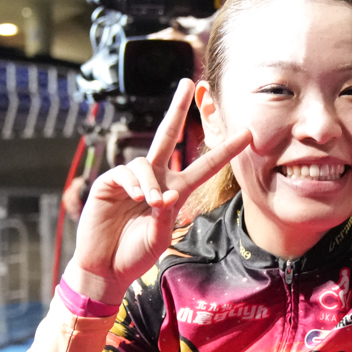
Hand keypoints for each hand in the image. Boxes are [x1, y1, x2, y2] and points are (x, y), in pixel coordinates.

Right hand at [65, 79, 249, 305]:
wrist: (105, 267)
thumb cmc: (135, 254)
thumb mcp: (159, 236)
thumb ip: (166, 215)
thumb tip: (164, 193)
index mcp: (174, 192)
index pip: (204, 167)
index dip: (225, 150)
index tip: (247, 134)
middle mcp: (154, 180)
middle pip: (167, 136)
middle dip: (177, 109)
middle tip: (188, 84)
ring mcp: (131, 180)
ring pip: (146, 163)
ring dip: (150, 182)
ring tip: (148, 203)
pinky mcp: (109, 183)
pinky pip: (125, 172)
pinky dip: (134, 184)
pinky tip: (135, 197)